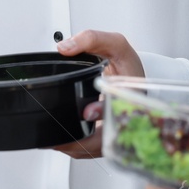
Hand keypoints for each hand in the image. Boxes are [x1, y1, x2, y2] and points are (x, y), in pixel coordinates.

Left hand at [50, 30, 142, 158]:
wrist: (133, 76)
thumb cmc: (126, 64)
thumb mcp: (114, 43)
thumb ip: (91, 39)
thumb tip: (65, 48)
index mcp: (130, 94)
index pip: (120, 108)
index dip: (103, 112)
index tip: (88, 112)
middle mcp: (125, 116)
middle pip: (106, 139)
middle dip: (82, 142)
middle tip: (59, 139)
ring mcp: (116, 130)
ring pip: (97, 148)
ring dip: (76, 147)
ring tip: (54, 140)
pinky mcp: (107, 138)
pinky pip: (93, 149)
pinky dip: (77, 146)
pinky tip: (63, 139)